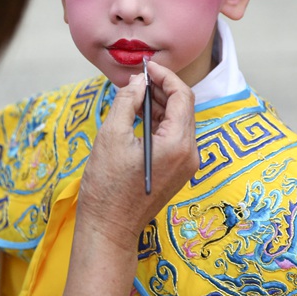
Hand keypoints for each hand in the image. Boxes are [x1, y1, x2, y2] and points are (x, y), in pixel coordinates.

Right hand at [77, 60, 198, 251]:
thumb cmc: (107, 186)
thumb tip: (137, 81)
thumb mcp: (112, 135)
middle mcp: (189, 154)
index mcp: (178, 144)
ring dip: (158, 105)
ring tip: (133, 96)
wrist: (109, 228)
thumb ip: (127, 101)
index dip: (165, 77)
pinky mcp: (177, 171)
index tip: (146, 67)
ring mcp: (185, 165)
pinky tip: (137, 115)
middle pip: (183, 108)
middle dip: (161, 89)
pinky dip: (158, 122)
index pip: (182, 96)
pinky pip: (173, 138)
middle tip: (137, 79)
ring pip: (178, 122)